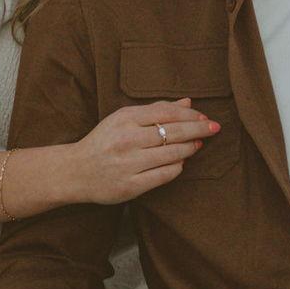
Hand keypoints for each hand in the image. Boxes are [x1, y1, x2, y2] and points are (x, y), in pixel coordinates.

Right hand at [66, 100, 217, 204]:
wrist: (75, 171)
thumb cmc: (103, 142)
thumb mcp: (123, 119)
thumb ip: (155, 110)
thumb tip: (187, 103)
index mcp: (124, 119)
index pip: (167, 112)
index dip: (190, 114)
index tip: (204, 116)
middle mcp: (127, 140)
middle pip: (174, 132)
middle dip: (199, 129)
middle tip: (214, 128)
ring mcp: (129, 164)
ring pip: (173, 154)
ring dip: (190, 148)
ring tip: (198, 145)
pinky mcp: (131, 185)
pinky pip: (165, 175)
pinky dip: (178, 166)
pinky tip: (181, 161)